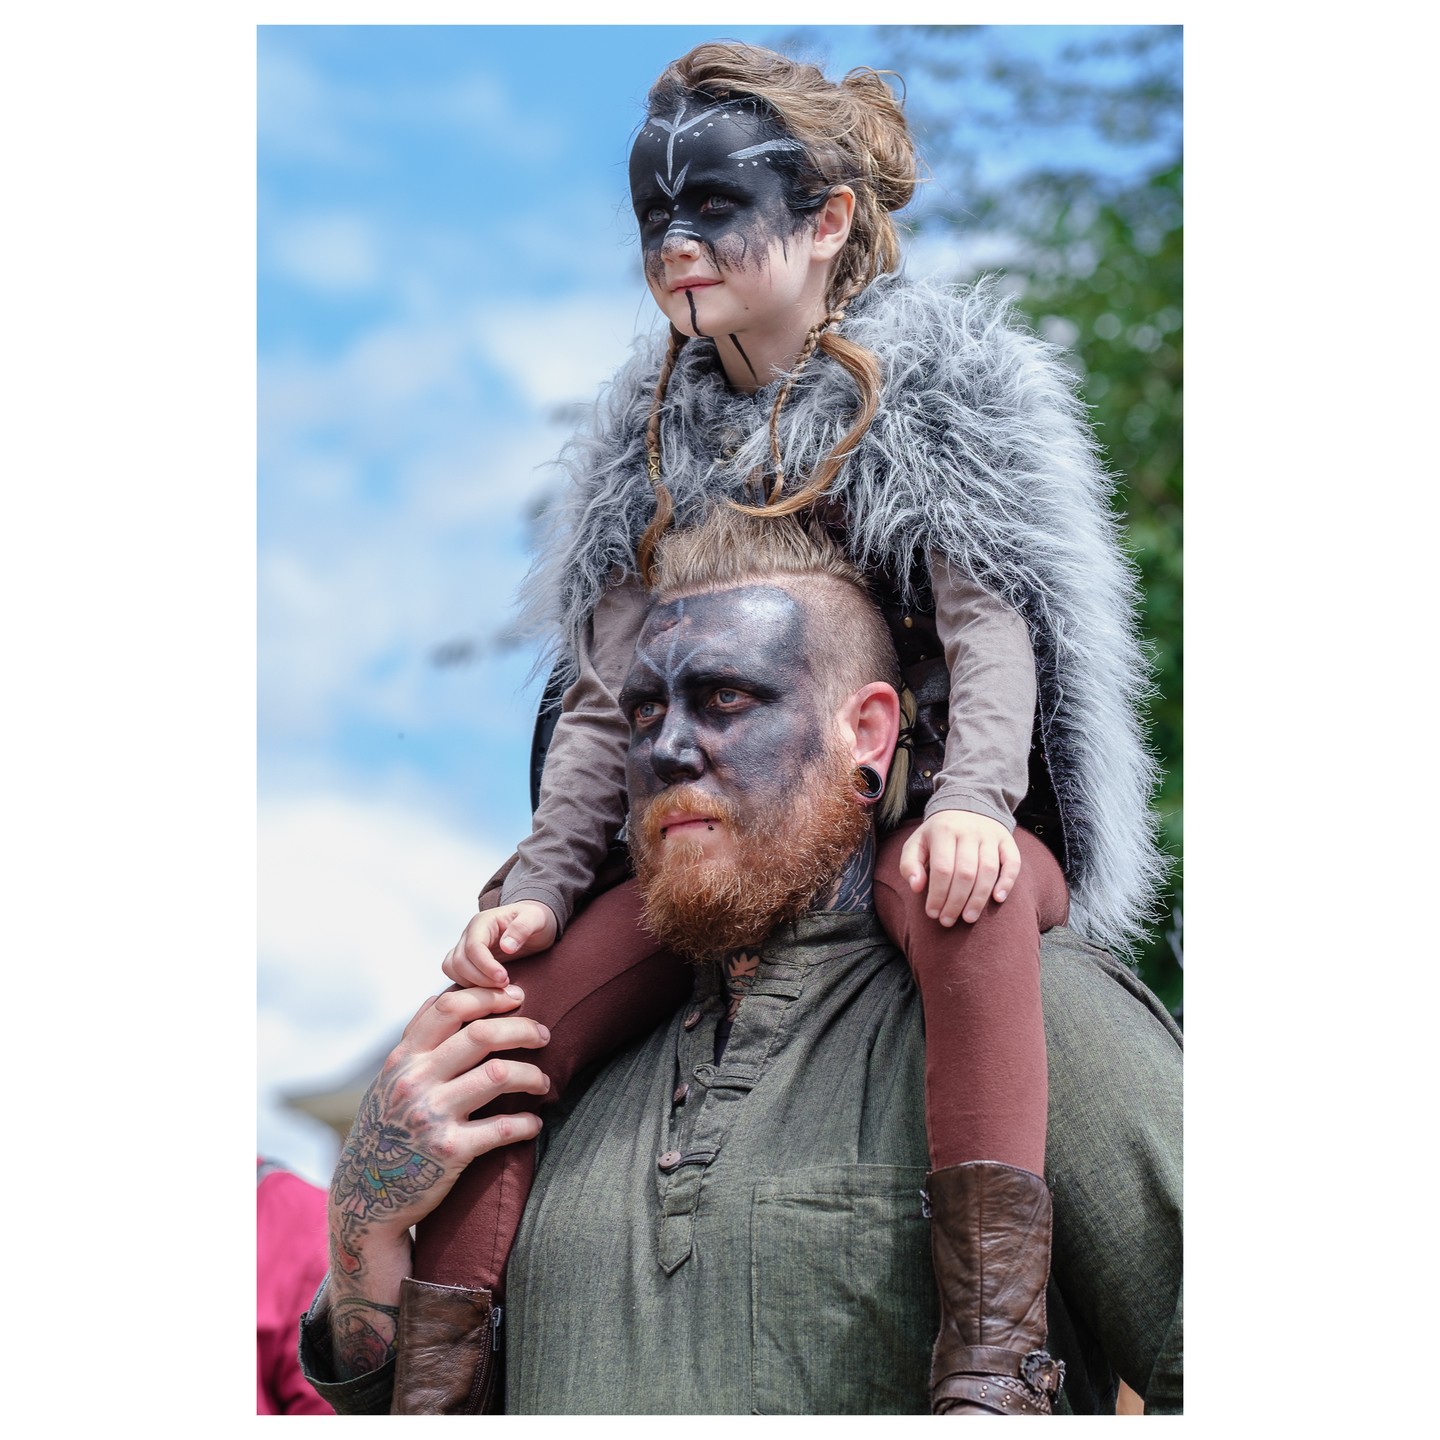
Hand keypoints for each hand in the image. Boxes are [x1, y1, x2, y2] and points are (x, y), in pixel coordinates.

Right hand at [329, 985, 550, 1256]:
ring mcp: (431, 1115)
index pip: (450, 1007)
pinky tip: (534, 1123)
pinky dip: (526, 1123)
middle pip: (482, 1034)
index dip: (489, 996)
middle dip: (522, 1029)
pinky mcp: (449, 1151)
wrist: (365, 1198)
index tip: (516, 997)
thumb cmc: (386, 1130)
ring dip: (532, 1075)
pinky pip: (501, 1128)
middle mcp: (414, 1082)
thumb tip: (444, 996)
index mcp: (403, 1059)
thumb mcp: (389, 1080)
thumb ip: (415, 1040)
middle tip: (544, 1034)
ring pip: (499, 1074)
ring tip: (543, 1082)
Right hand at [442, 900, 558, 987]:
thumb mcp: (536, 918)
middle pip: (460, 961)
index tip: (503, 978)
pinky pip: (457, 975)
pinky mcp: (468, 961)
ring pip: (453, 969)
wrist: (533, 922)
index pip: (473, 946)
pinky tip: (489, 991)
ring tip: (498, 989)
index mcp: (483, 922)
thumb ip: (522, 928)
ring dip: (473, 984)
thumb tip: (506, 946)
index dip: (486, 966)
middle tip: (505, 986)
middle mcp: (469, 934)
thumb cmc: (534, 918)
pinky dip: (469, 986)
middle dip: (481, 978)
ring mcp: (466, 948)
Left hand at [898, 810, 1021, 926]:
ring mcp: (990, 835)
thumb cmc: (938, 834)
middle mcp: (969, 831)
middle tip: (948, 921)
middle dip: (955, 902)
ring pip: (988, 871)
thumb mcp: (916, 843)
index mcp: (943, 830)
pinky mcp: (1007, 840)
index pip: (942, 869)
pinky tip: (998, 899)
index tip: (932, 913)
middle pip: (965, 873)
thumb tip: (916, 887)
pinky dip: (1007, 882)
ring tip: (968, 918)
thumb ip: (909, 864)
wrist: (966, 806)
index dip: (937, 895)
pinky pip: (1012, 862)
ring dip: (978, 898)